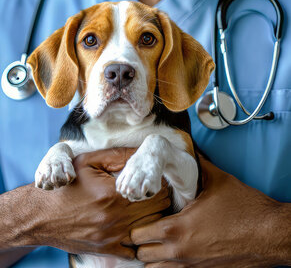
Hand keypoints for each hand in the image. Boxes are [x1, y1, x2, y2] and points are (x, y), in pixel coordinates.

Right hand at [22, 148, 170, 259]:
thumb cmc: (65, 186)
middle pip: (159, 209)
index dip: (157, 183)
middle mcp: (115, 216)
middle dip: (157, 199)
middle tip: (150, 193)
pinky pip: (137, 249)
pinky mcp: (108, 249)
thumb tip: (143, 151)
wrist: (41, 216)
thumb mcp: (87, 162)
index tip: (152, 180)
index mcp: (113, 193)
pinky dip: (138, 239)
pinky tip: (130, 227)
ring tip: (142, 208)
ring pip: (151, 228)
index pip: (156, 189)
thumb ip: (117, 155)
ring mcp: (113, 236)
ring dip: (151, 218)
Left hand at [131, 155, 290, 266]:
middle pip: (142, 256)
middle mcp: (180, 252)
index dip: (135, 227)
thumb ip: (195, 167)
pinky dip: (169, 267)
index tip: (137, 219)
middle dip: (140, 244)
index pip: (138, 235)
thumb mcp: (217, 181)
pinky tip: (175, 255)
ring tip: (157, 246)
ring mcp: (192, 267)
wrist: (273, 234)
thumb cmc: (246, 208)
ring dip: (153, 259)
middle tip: (144, 233)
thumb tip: (184, 152)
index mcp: (177, 229)